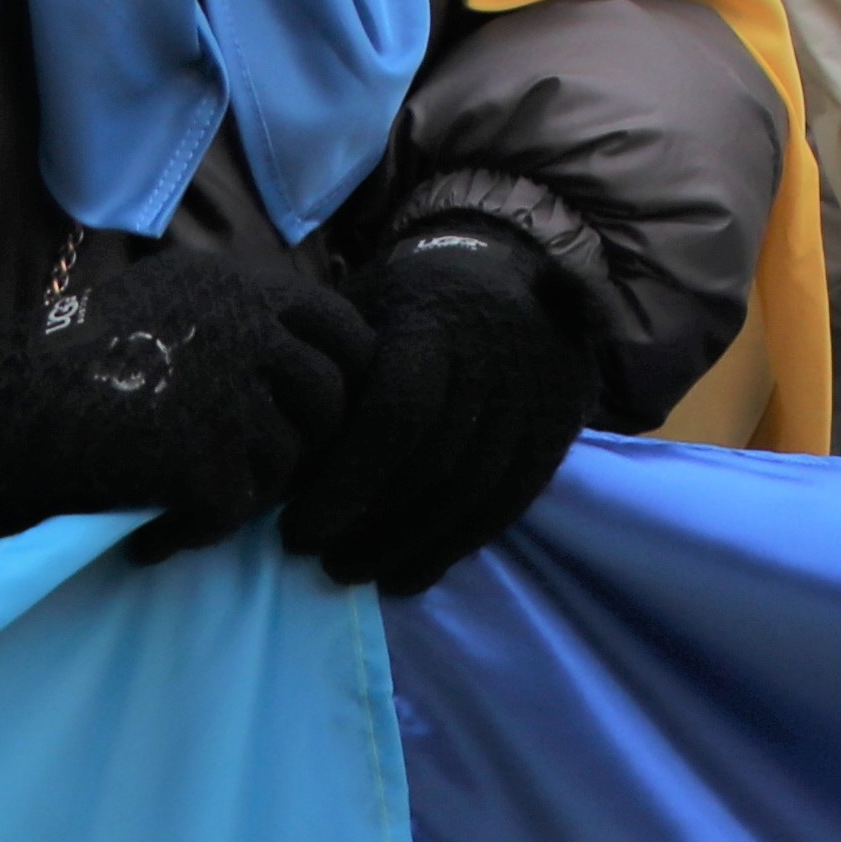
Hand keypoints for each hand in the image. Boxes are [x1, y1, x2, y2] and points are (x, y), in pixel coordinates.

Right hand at [0, 232, 371, 571]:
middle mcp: (252, 329)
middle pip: (330, 404)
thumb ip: (242, 317)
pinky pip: (235, 511)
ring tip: (185, 510)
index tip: (312, 422)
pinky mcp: (203, 454)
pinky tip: (153, 540)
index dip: (341, 382)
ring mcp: (232, 391)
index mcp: (246, 286)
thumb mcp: (166, 301)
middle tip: (250, 482)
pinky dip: (197, 534)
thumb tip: (311, 358)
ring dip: (246, 496)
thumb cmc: (67, 361)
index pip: (347, 333)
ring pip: (288, 463)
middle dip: (303, 450)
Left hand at [277, 223, 591, 597]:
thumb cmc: (406, 300)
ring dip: (408, 548)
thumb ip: (330, 377)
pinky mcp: (558, 425)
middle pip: (435, 464)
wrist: (506, 266)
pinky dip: (455, 548)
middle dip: (371, 525)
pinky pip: (509, 503)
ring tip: (354, 572)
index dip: (348, 483)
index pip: (399, 414)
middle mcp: (497, 357)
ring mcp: (537, 393)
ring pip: (474, 492)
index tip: (299, 531)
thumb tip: (282, 467)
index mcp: (436, 320)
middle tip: (319, 560)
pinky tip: (408, 575)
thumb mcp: (358, 311)